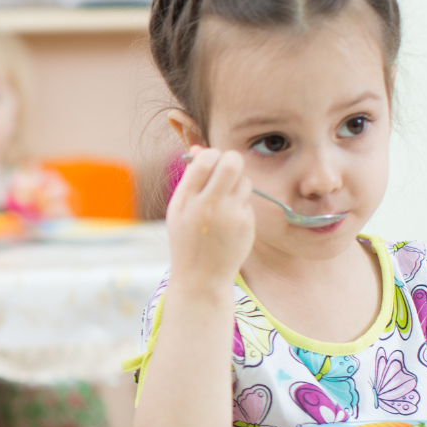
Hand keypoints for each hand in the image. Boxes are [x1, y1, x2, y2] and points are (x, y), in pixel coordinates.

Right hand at [168, 146, 253, 284]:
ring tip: (225, 201)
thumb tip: (199, 150)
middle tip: (228, 168)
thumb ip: (189, 180)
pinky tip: (229, 223)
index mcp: (187, 200)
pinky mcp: (246, 224)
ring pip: (245, 181)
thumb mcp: (178, 209)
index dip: (212, 155)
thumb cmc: (187, 239)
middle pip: (232, 163)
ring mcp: (230, 215)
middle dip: (232, 160)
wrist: (201, 277)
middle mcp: (209, 205)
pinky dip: (241, 206)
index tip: (211, 163)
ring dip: (238, 184)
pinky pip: (248, 202)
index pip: (206, 160)